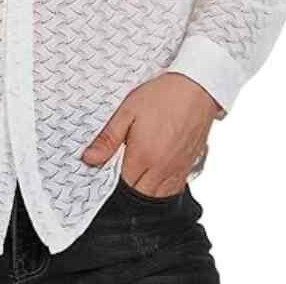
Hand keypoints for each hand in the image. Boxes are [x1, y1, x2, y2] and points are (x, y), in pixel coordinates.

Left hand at [82, 73, 219, 197]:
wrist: (196, 88)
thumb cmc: (162, 96)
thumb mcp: (127, 111)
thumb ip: (108, 139)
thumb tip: (89, 159)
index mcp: (143, 156)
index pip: (122, 186)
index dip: (111, 183)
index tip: (105, 172)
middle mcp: (162, 169)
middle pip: (140, 197)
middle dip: (127, 190)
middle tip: (119, 172)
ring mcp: (177, 170)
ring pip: (158, 198)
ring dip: (144, 192)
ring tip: (136, 173)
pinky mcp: (189, 166)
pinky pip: (174, 190)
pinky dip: (162, 189)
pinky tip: (154, 174)